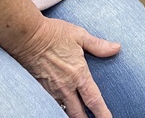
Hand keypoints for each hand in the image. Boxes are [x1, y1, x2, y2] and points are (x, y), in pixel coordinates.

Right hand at [6, 16, 120, 117]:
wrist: (27, 37)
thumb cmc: (54, 34)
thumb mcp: (80, 35)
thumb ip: (98, 45)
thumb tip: (117, 48)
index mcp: (79, 74)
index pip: (94, 100)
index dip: (103, 113)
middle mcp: (66, 87)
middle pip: (78, 114)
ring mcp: (52, 90)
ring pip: (64, 112)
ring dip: (73, 116)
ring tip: (80, 117)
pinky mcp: (40, 90)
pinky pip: (52, 105)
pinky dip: (59, 110)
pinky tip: (63, 109)